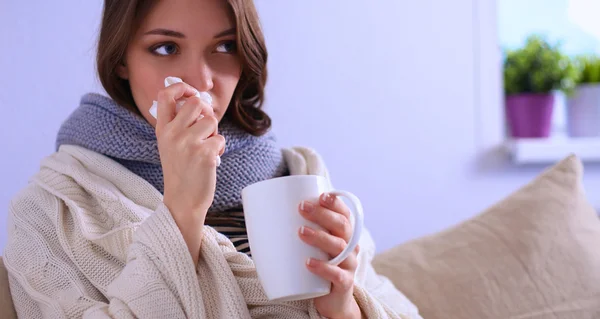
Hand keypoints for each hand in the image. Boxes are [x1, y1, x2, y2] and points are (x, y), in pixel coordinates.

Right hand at [155, 82, 224, 262]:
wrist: (182, 201)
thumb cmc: (181, 171)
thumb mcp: (169, 144)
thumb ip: (178, 123)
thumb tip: (199, 100)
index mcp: (162, 129)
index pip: (165, 95)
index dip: (182, 87)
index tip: (191, 93)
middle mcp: (172, 134)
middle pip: (196, 102)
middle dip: (206, 112)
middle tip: (206, 127)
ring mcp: (188, 144)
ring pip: (212, 121)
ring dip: (214, 134)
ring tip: (206, 149)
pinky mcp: (204, 154)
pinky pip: (220, 139)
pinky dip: (219, 149)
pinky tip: (210, 161)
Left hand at [298, 193, 362, 318]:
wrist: (331, 300)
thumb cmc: (317, 267)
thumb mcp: (310, 247)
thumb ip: (296, 231)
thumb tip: (259, 215)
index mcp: (343, 235)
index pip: (344, 214)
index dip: (336, 203)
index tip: (321, 195)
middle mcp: (350, 247)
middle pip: (342, 226)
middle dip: (322, 214)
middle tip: (301, 208)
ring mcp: (349, 265)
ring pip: (340, 247)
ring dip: (320, 237)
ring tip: (301, 232)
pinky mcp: (344, 284)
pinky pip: (338, 275)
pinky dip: (324, 268)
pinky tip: (309, 263)